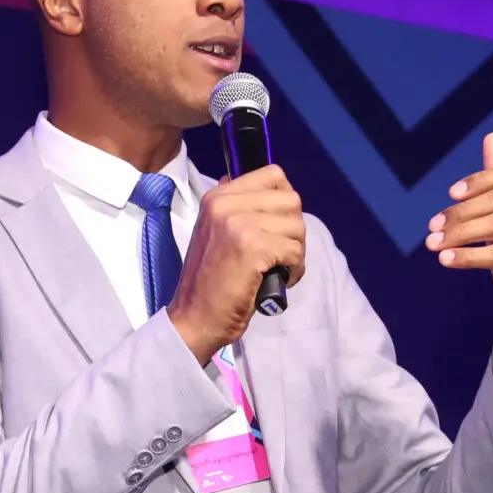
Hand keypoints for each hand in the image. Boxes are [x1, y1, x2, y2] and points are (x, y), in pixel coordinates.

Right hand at [168, 165, 305, 364]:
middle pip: (292, 200)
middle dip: (293, 229)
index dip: (284, 202)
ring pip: (297, 226)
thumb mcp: (214, 232)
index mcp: (217, 197)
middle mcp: (226, 204)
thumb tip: (265, 188)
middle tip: (280, 252)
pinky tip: (278, 280)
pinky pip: (294, 251)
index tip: (276, 226)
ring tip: (278, 268)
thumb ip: (236, 208)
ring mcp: (238, 224)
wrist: (195, 317)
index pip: (273, 175)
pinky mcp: (253, 248)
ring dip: (296, 252)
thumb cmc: (210, 280)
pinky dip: (294, 269)